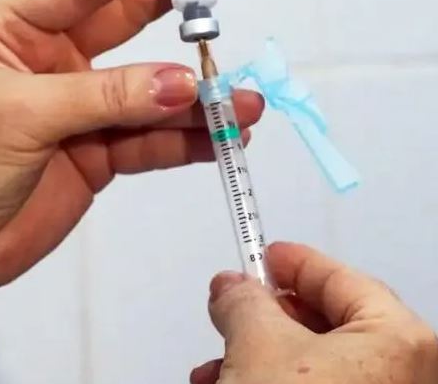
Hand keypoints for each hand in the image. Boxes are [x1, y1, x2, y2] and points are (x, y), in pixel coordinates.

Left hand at [0, 0, 260, 290]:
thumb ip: (103, 97)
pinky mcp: (98, 153)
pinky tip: (223, 138)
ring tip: (242, 99)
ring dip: (198, 93)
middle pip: (128, 18)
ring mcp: (80, 106)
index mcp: (15, 28)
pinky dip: (187, 141)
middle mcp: (53, 58)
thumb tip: (182, 84)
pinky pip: (151, 141)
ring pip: (150, 88)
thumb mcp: (20, 115)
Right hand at [191, 242, 437, 383]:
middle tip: (235, 308)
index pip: (343, 279)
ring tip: (218, 365)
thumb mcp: (256, 345)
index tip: (265, 256)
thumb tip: (233, 288)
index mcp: (402, 343)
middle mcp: (410, 379)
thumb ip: (244, 302)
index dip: (295, 263)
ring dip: (261, 358)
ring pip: (320, 368)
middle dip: (269, 320)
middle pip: (331, 327)